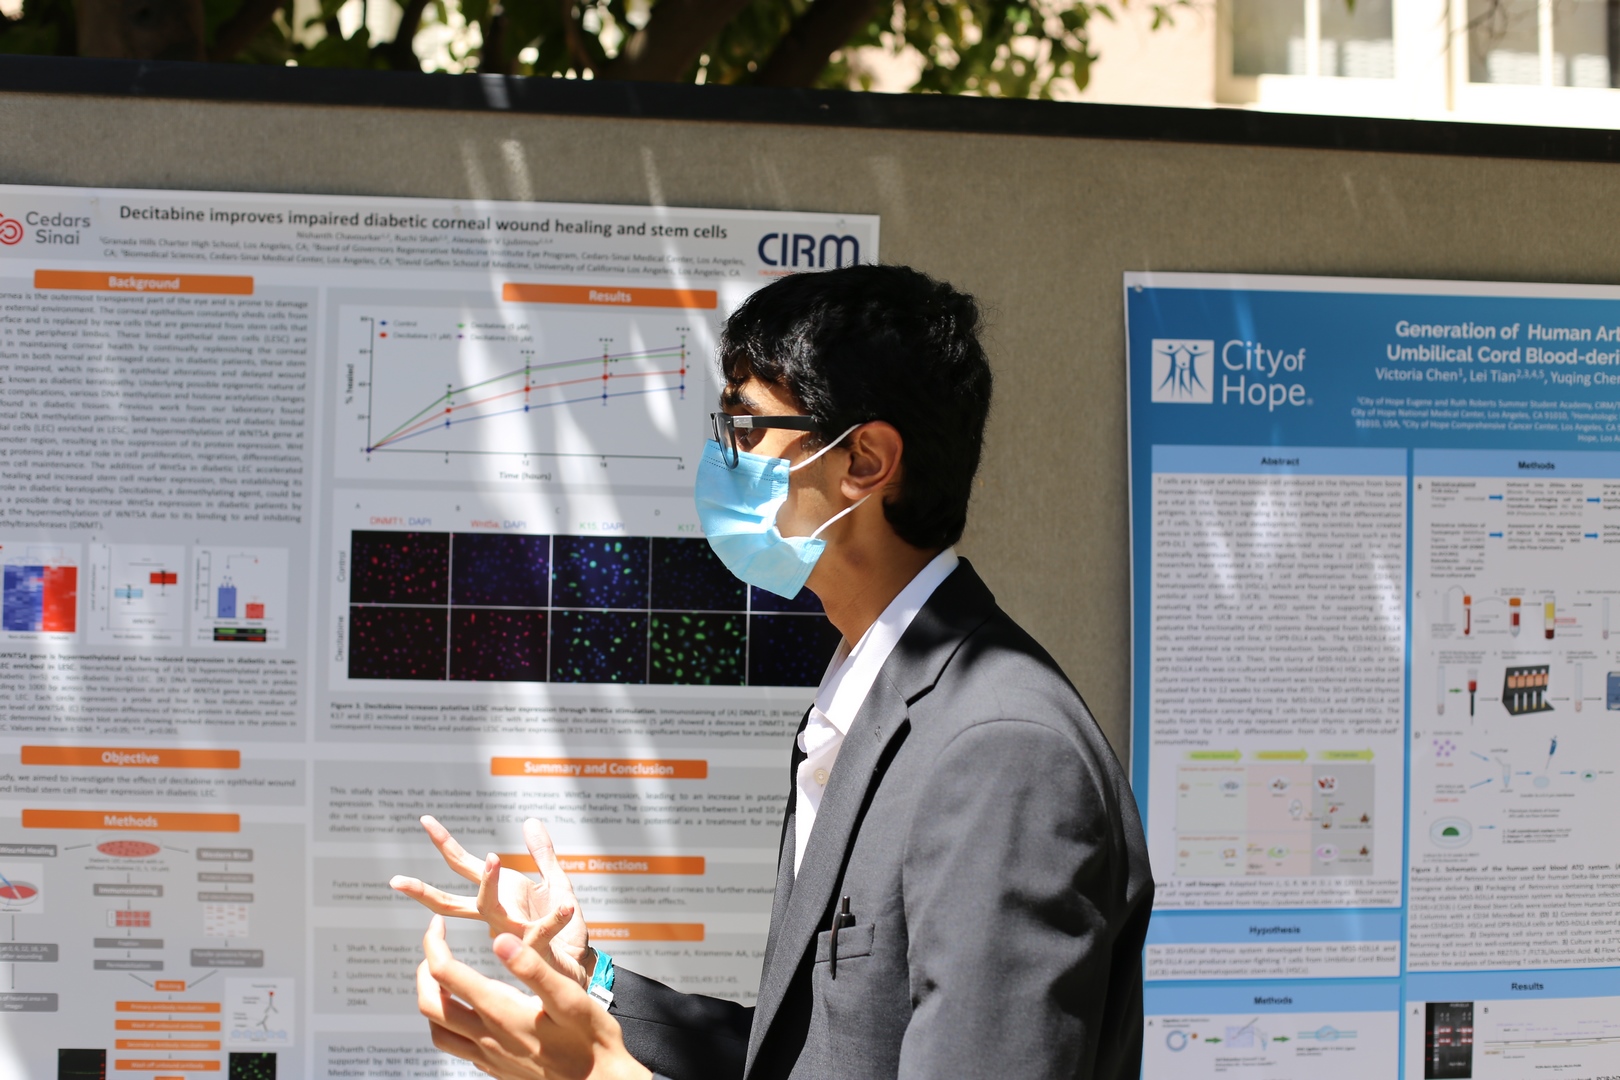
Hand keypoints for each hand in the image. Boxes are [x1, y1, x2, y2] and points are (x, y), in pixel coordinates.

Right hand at [392, 815, 592, 987]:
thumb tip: (530, 821)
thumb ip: (543, 853)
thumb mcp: (555, 881)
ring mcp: (511, 931)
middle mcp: (496, 915)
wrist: (578, 964)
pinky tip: (567, 906)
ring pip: (491, 909)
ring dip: (491, 884)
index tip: (425, 820)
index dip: (445, 843)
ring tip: (494, 858)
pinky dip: (555, 919)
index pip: (463, 866)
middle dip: (424, 892)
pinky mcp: (537, 946)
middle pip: (452, 903)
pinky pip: (543, 932)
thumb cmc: (562, 928)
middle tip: (398, 881)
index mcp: (498, 896)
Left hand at [418, 915, 651, 1079]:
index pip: (447, 975)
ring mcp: (489, 1057)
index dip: (434, 945)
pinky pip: (457, 1048)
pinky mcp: (496, 1069)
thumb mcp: (568, 997)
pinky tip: (469, 1012)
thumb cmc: (592, 1041)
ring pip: (438, 1031)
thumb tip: (499, 941)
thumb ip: (532, 968)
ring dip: (431, 1001)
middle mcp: (488, 1038)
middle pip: (430, 1005)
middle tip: (435, 947)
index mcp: (501, 1013)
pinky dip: (449, 1025)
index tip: (438, 925)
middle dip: (424, 970)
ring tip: (443, 979)